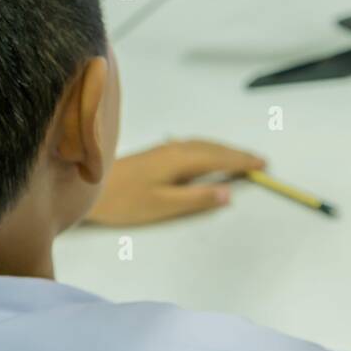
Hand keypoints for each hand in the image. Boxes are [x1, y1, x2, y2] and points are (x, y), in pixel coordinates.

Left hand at [86, 140, 265, 225]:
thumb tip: (228, 193)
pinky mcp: (157, 153)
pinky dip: (209, 149)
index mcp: (181, 160)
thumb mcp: (163, 206)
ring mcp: (166, 149)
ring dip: (224, 150)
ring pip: (203, 145)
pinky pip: (194, 146)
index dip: (242, 162)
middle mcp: (176, 149)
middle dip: (237, 154)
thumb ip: (196, 199)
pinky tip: (207, 154)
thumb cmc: (124, 200)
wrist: (87, 184)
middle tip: (259, 161)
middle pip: (214, 148)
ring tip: (240, 158)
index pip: (220, 159)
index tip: (263, 165)